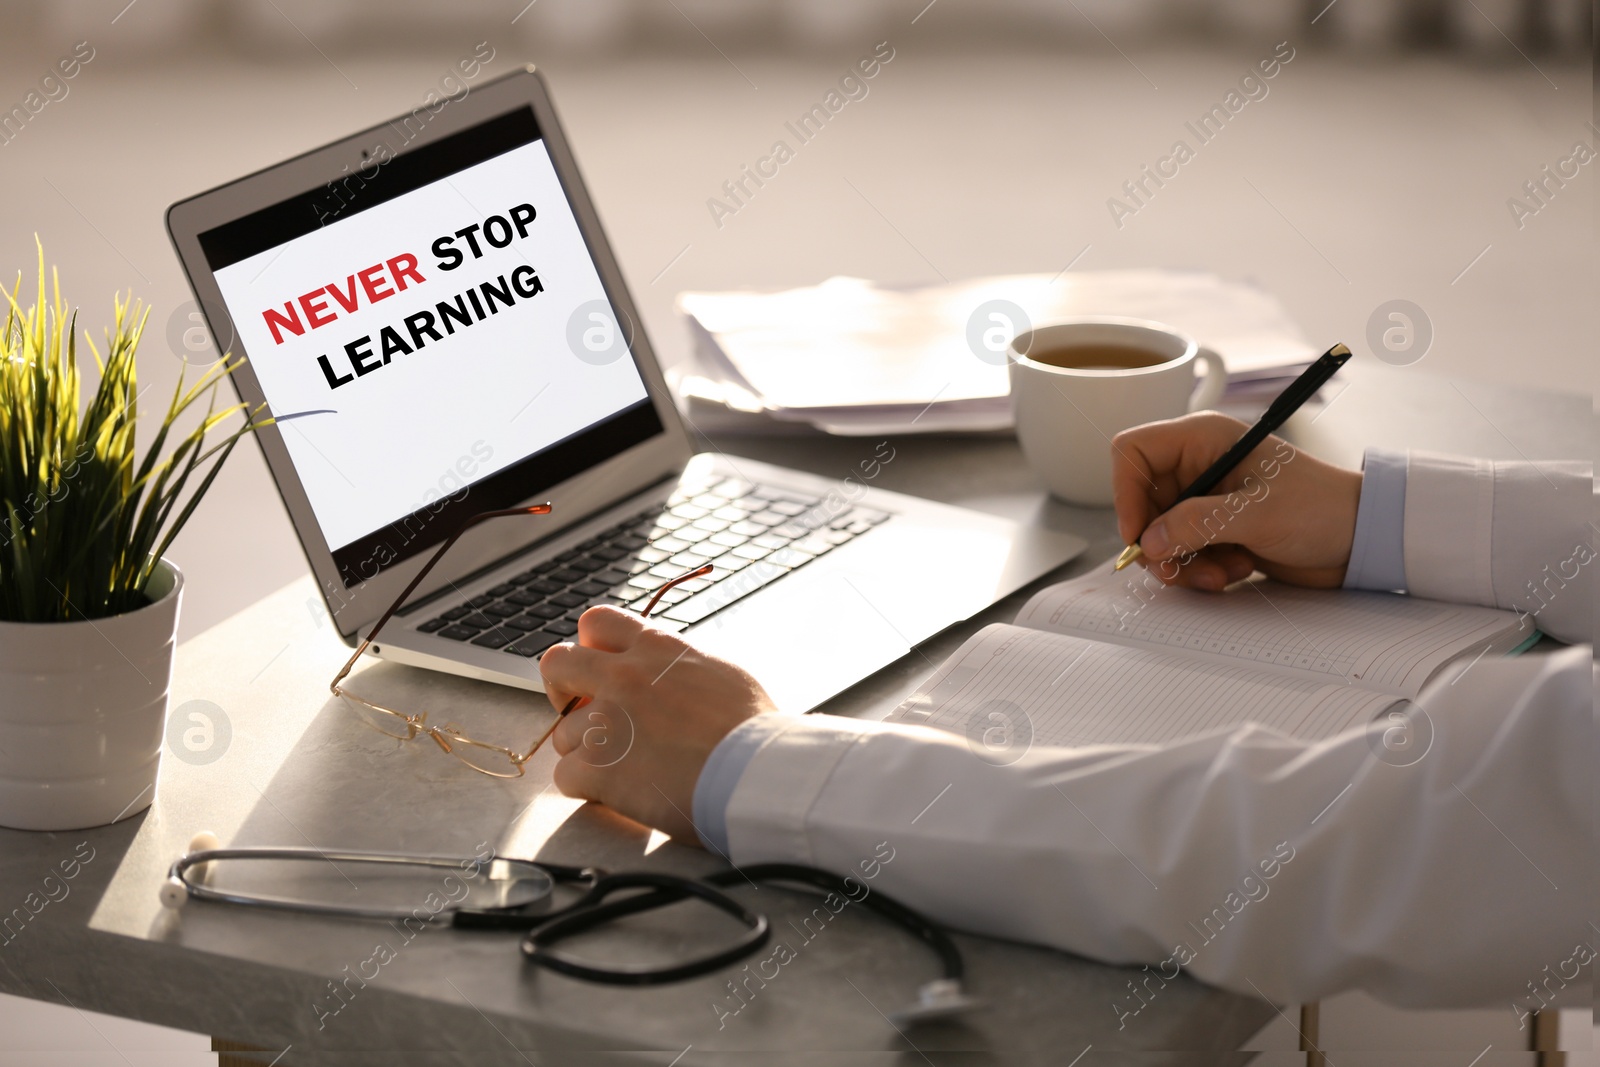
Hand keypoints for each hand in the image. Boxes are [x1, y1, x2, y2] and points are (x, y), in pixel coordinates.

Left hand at [538, 607, 775, 840]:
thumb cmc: (751, 730)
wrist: (755, 772)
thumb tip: (671, 673)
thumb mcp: (720, 672)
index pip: (597, 622)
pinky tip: (618, 793)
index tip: (602, 668)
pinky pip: (565, 777)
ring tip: (624, 769)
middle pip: (557, 663)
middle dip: (562, 689)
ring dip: (587, 752)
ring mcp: (605, 721)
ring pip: (563, 733)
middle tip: (581, 713)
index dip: (591, 646)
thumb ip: (680, 666)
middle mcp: (623, 676)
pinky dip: (588, 789)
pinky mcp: (597, 767)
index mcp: (656, 648)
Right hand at [1110, 412, 1362, 589]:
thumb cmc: (1322, 508)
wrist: (1361, 538)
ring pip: (1158, 535)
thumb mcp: (1258, 514)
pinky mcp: (1213, 529)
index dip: (1125, 493)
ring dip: (1182, 563)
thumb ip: (1198, 524)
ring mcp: (1204, 500)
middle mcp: (1197, 466)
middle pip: (1140, 503)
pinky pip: (1180, 552)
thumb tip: (1150, 541)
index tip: (1139, 534)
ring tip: (1221, 572)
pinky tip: (1234, 570)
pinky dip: (1198, 570)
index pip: (1132, 453)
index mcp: (1203, 439)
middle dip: (1158, 542)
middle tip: (1179, 568)